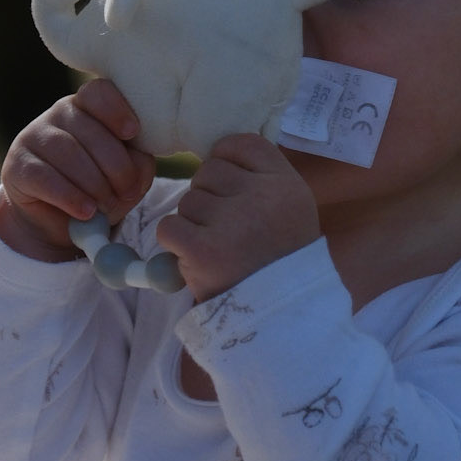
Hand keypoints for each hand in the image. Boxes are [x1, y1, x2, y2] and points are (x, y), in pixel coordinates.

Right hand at [0, 79, 156, 261]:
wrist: (61, 222)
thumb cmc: (102, 188)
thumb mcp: (129, 176)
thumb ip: (139, 162)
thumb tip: (137, 159)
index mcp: (89, 107)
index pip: (98, 92)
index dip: (116, 109)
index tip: (132, 132)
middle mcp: (60, 114)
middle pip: (89, 130)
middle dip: (115, 166)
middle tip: (125, 192)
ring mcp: (34, 136)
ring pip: (68, 152)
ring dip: (94, 184)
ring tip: (106, 206)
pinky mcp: (17, 166)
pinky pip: (44, 176)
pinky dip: (70, 196)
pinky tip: (85, 211)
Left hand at [156, 135, 319, 299]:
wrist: (280, 316)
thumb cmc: (281, 260)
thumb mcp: (291, 210)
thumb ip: (262, 179)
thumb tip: (216, 156)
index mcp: (286, 184)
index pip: (242, 144)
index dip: (226, 160)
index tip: (230, 187)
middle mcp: (261, 197)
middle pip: (208, 171)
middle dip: (208, 196)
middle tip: (225, 228)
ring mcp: (231, 223)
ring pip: (187, 201)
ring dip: (193, 223)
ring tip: (218, 248)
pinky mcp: (202, 250)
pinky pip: (169, 227)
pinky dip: (176, 243)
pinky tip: (196, 257)